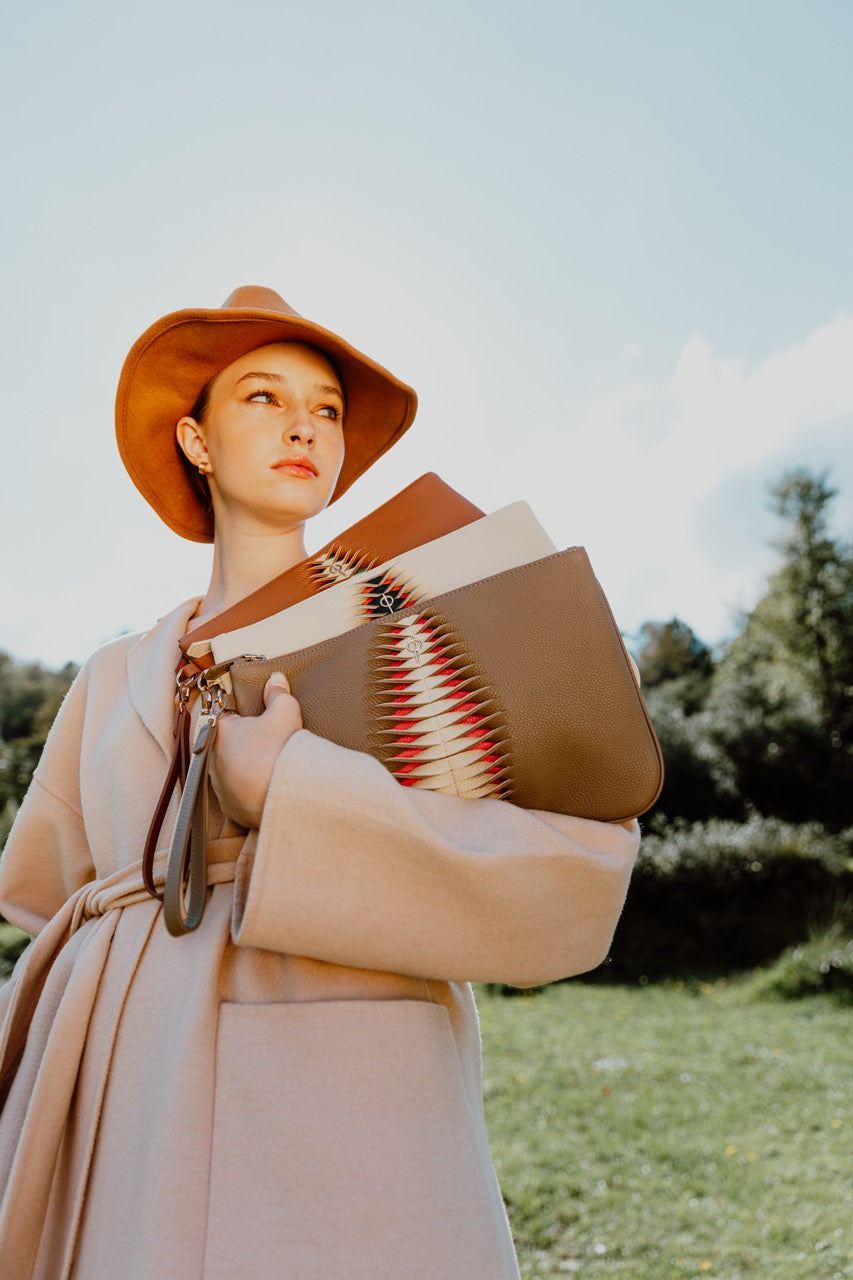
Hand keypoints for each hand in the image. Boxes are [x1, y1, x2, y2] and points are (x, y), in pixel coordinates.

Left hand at [209, 673, 302, 828]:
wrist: (281, 795)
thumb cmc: (277, 750)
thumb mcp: (284, 712)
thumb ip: (278, 694)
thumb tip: (276, 680)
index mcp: (220, 731)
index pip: (225, 717)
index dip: (242, 716)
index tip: (256, 718)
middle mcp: (212, 759)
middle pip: (228, 745)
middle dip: (244, 743)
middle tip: (268, 742)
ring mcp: (219, 786)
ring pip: (230, 772)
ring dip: (244, 769)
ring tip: (269, 768)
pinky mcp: (230, 808)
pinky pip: (238, 796)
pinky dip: (249, 792)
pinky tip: (266, 788)